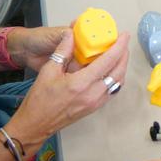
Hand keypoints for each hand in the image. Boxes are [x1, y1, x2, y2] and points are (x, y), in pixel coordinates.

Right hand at [6, 30, 130, 148]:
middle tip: (123, 43)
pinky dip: (116, 78)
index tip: (125, 36)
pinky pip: (113, 90)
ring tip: (120, 54)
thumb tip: (71, 35)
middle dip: (124, 55)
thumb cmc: (39, 100)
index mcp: (81, 83)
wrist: (35, 125)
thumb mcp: (48, 71)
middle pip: (119, 71)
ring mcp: (96, 102)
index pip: (108, 61)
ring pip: (118, 82)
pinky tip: (112, 70)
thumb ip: (62, 51)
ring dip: (122, 67)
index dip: (119, 46)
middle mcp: (93, 94)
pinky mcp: (95, 108)